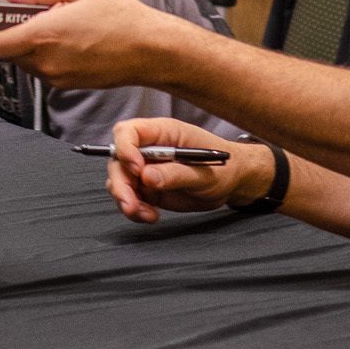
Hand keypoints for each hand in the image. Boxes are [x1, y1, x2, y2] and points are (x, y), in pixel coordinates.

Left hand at [0, 0, 182, 89]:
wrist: (151, 51)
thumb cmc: (122, 18)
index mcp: (45, 35)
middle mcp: (46, 61)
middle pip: (4, 53)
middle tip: (5, 14)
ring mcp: (55, 77)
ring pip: (21, 61)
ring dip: (21, 44)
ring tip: (40, 22)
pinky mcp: (65, 84)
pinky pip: (39, 68)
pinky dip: (38, 53)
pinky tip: (56, 37)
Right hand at [105, 119, 272, 223]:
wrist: (231, 184)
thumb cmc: (222, 168)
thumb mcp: (203, 172)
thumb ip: (175, 174)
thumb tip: (146, 177)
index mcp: (163, 132)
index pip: (129, 132)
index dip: (125, 149)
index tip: (137, 170)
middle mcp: (149, 149)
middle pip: (117, 160)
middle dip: (120, 183)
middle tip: (131, 204)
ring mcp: (146, 169)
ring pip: (119, 180)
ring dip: (125, 199)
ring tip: (146, 215)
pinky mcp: (147, 188)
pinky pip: (130, 197)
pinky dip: (135, 210)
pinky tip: (151, 216)